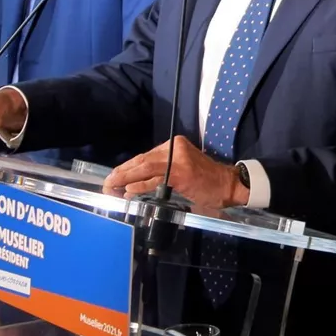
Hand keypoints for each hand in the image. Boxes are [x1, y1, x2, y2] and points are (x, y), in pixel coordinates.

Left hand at [104, 137, 248, 209]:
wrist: (228, 185)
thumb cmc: (206, 180)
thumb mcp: (182, 169)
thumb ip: (162, 170)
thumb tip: (134, 180)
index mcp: (174, 145)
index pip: (145, 156)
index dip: (127, 167)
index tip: (114, 177)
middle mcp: (175, 148)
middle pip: (142, 160)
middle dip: (122, 172)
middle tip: (107, 183)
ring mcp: (178, 160)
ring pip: (145, 167)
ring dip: (126, 178)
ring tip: (112, 186)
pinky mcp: (181, 173)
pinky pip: (155, 179)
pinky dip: (140, 185)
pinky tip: (128, 191)